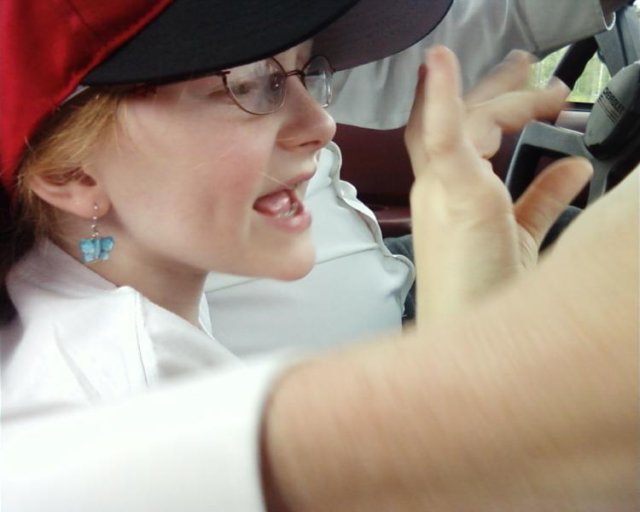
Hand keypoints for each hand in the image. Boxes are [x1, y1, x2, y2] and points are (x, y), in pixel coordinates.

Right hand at [405, 46, 592, 320]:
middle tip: (525, 67)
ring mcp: (441, 190)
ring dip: (500, 95)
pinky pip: (441, 137)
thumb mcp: (522, 237)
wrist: (467, 341)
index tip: (517, 91)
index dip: (478, 107)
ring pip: (460, 121)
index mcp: (448, 198)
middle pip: (457, 121)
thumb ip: (542, 197)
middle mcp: (437, 189)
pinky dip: (438, 99)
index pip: (457, 138)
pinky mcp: (454, 196)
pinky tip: (439, 64)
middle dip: (493, 91)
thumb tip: (572, 166)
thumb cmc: (483, 298)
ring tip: (541, 82)